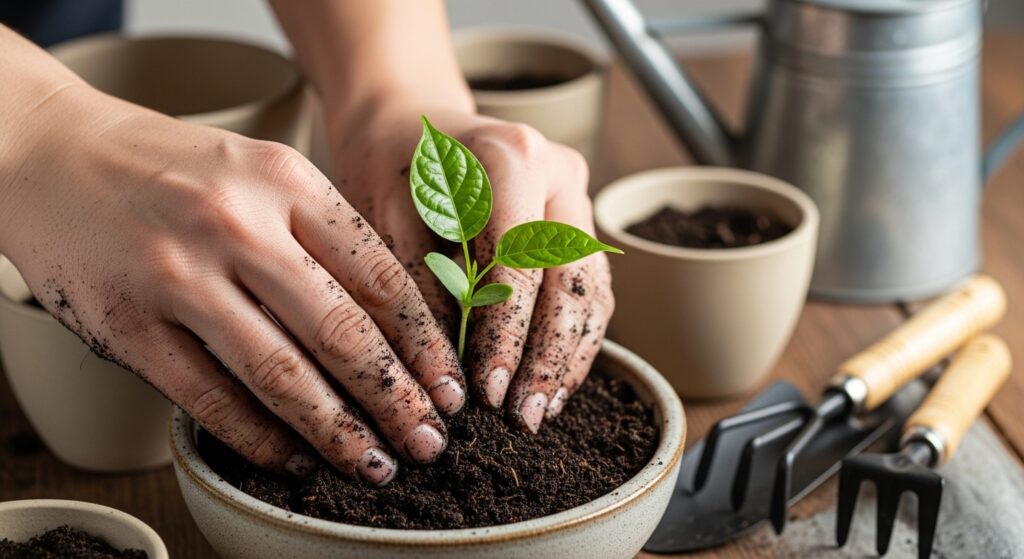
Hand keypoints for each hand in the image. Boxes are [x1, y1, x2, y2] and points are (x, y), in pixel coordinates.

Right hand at [0, 86, 464, 484]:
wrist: (50, 152)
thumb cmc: (171, 167)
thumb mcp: (262, 171)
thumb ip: (325, 233)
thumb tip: (398, 318)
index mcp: (286, 180)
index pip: (381, 274)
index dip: (425, 341)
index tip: (451, 385)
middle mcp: (238, 225)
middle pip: (343, 332)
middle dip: (398, 398)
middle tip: (430, 439)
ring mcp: (180, 277)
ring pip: (282, 374)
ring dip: (338, 431)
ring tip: (374, 462)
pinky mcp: (131, 325)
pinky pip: (210, 397)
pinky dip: (258, 437)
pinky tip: (292, 458)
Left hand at [331, 105, 613, 433]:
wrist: (410, 123)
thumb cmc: (388, 165)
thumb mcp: (381, 214)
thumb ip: (416, 281)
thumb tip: (446, 368)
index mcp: (509, 154)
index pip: (517, 258)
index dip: (505, 332)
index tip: (487, 390)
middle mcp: (558, 173)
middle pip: (567, 278)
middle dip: (544, 356)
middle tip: (519, 417)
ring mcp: (576, 198)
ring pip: (590, 289)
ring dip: (566, 357)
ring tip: (538, 413)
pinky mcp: (579, 225)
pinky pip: (591, 290)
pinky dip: (575, 342)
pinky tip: (551, 385)